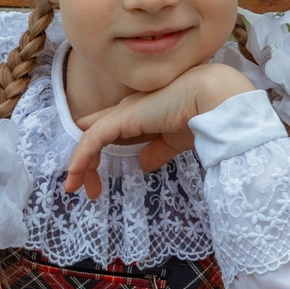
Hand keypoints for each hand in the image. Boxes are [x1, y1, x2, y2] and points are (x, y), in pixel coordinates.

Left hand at [63, 64, 256, 198]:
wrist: (214, 100)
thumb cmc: (203, 116)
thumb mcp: (176, 140)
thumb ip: (158, 151)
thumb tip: (144, 164)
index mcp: (144, 112)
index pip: (112, 128)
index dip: (99, 148)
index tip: (92, 172)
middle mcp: (130, 109)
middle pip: (97, 134)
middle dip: (87, 161)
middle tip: (86, 188)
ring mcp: (124, 113)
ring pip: (90, 138)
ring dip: (81, 165)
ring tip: (75, 188)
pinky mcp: (122, 119)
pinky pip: (92, 140)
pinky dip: (81, 159)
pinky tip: (76, 175)